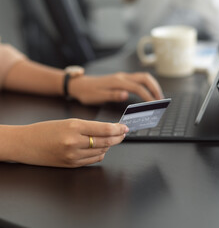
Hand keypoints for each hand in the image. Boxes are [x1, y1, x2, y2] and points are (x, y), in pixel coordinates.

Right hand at [6, 119, 127, 167]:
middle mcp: (75, 142)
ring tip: (111, 140)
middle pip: (106, 141)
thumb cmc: (44, 130)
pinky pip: (93, 160)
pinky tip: (100, 149)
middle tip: (123, 134)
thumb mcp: (67, 122)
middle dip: (118, 137)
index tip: (124, 128)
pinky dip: (100, 153)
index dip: (118, 129)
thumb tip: (107, 131)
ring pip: (102, 151)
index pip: (104, 129)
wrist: (26, 143)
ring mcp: (73, 156)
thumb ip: (88, 127)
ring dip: (109, 145)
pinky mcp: (71, 165)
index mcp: (74, 127)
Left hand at [69, 72, 163, 104]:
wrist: (79, 85)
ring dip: (152, 85)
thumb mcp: (98, 96)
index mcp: (117, 82)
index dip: (148, 96)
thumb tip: (125, 94)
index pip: (138, 88)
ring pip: (142, 77)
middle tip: (160, 100)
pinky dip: (146, 85)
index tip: (154, 105)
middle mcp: (122, 77)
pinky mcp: (120, 79)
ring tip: (157, 96)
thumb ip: (112, 95)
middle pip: (144, 78)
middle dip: (155, 88)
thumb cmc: (87, 92)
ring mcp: (122, 77)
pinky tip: (146, 93)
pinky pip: (137, 80)